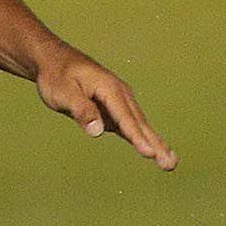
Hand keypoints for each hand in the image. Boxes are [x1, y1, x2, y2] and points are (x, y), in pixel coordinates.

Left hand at [34, 49, 175, 168]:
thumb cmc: (57, 76)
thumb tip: (98, 131)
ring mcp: (119, 102)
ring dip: (155, 144)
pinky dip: (142, 139)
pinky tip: (155, 152)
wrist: (55, 61)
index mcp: (109, 88)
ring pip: (139, 126)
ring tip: (170, 163)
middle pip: (139, 123)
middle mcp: (120, 94)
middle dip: (156, 144)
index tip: (149, 153)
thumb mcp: (64, 93)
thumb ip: (81, 110)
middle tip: (170, 164)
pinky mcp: (113, 111)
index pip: (125, 118)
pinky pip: (130, 127)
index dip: (137, 137)